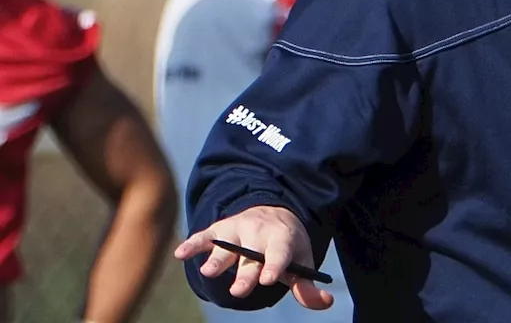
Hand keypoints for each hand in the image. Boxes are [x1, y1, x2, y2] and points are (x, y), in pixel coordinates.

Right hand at [174, 205, 332, 309]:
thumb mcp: (301, 262)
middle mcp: (259, 233)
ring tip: (209, 272)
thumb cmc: (287, 246)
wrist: (274, 212)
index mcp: (283, 240)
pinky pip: (204, 236)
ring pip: (226, 246)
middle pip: (250, 256)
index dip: (274, 265)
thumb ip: (307, 286)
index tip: (268, 278)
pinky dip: (192, 244)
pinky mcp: (219, 229)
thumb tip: (325, 302)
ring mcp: (237, 230)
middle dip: (245, 273)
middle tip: (239, 290)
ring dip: (217, 258)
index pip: (280, 253)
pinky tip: (181, 254)